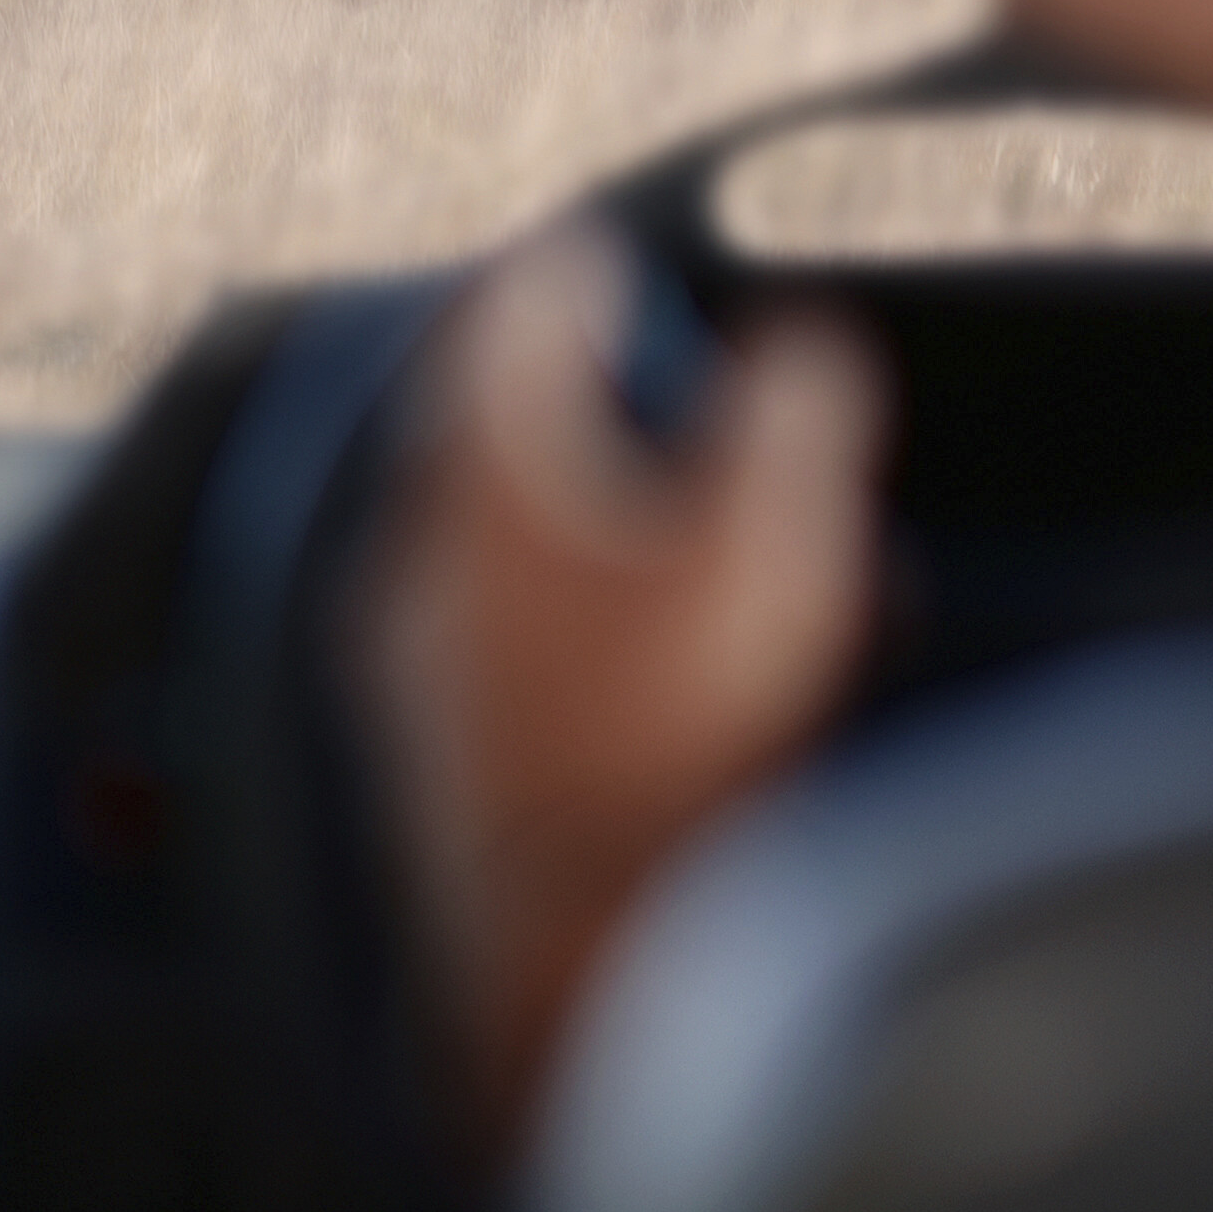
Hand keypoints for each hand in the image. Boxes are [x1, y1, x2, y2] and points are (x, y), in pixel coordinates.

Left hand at [363, 223, 886, 1145]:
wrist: (583, 954)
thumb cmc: (676, 734)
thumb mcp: (772, 540)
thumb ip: (792, 417)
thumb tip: (796, 344)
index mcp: (487, 472)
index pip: (518, 316)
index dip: (579, 273)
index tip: (610, 256)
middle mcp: (421, 551)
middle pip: (510, 437)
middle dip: (611, 423)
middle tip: (694, 421)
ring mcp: (416, 661)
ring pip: (518, 555)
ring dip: (613, 540)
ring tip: (732, 575)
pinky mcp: (437, 757)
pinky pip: (515, 652)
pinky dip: (591, 637)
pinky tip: (681, 688)